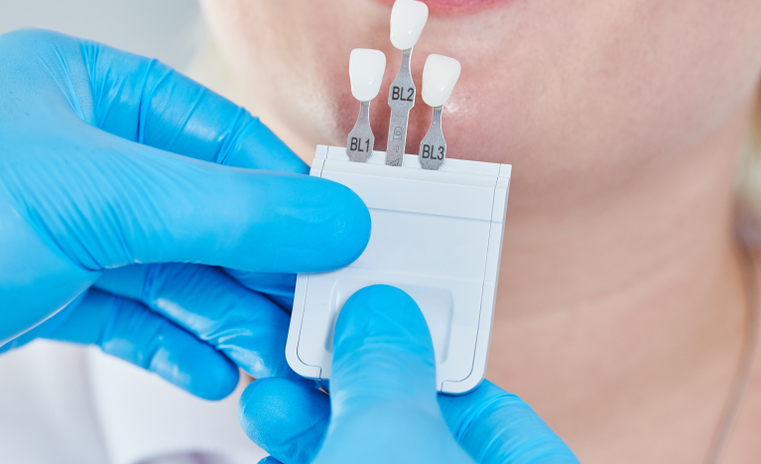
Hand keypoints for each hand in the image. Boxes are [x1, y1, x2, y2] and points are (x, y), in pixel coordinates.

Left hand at [0, 29, 369, 437]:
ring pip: (171, 265)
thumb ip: (231, 210)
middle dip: (256, 265)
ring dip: (225, 314)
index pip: (214, 130)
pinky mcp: (39, 289)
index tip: (334, 233)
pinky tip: (211, 367)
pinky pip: (132, 309)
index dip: (279, 185)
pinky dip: (175, 339)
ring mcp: (55, 221)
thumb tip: (334, 218)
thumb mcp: (101, 200)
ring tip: (268, 357)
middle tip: (309, 308)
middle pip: (199, 204)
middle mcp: (69, 147)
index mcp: (77, 84)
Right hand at [239, 285, 578, 463]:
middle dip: (348, 381)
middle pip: (412, 422)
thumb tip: (382, 311)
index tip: (379, 318)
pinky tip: (271, 434)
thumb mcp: (393, 445)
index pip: (489, 400)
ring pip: (361, 448)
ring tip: (273, 396)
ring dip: (308, 417)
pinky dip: (298, 449)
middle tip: (311, 348)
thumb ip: (390, 367)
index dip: (428, 349)